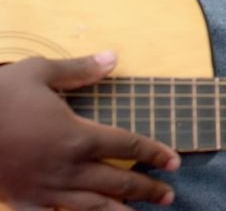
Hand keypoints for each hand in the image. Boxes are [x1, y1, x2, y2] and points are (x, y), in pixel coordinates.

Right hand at [0, 52, 180, 209]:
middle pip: (119, 183)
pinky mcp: (23, 203)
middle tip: (168, 196)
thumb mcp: (38, 73)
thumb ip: (79, 69)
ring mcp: (46, 190)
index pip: (129, 147)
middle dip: (147, 190)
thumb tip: (113, 57)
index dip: (155, 154)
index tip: (174, 161)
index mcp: (78, 136)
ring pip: (94, 208)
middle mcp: (68, 167)